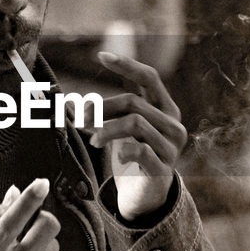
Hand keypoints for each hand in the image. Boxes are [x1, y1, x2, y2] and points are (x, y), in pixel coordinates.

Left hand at [91, 51, 187, 220]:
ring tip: (93, 140)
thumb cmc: (132, 155)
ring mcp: (171, 147)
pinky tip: (117, 157)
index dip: (126, 65)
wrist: (146, 195)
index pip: (149, 77)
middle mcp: (173, 124)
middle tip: (80, 119)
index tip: (101, 56)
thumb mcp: (124, 128)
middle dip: (102, 108)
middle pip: (134, 102)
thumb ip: (112, 111)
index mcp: (165, 108)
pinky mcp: (163, 169)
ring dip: (107, 129)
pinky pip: (140, 152)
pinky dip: (123, 151)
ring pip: (136, 123)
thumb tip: (76, 102)